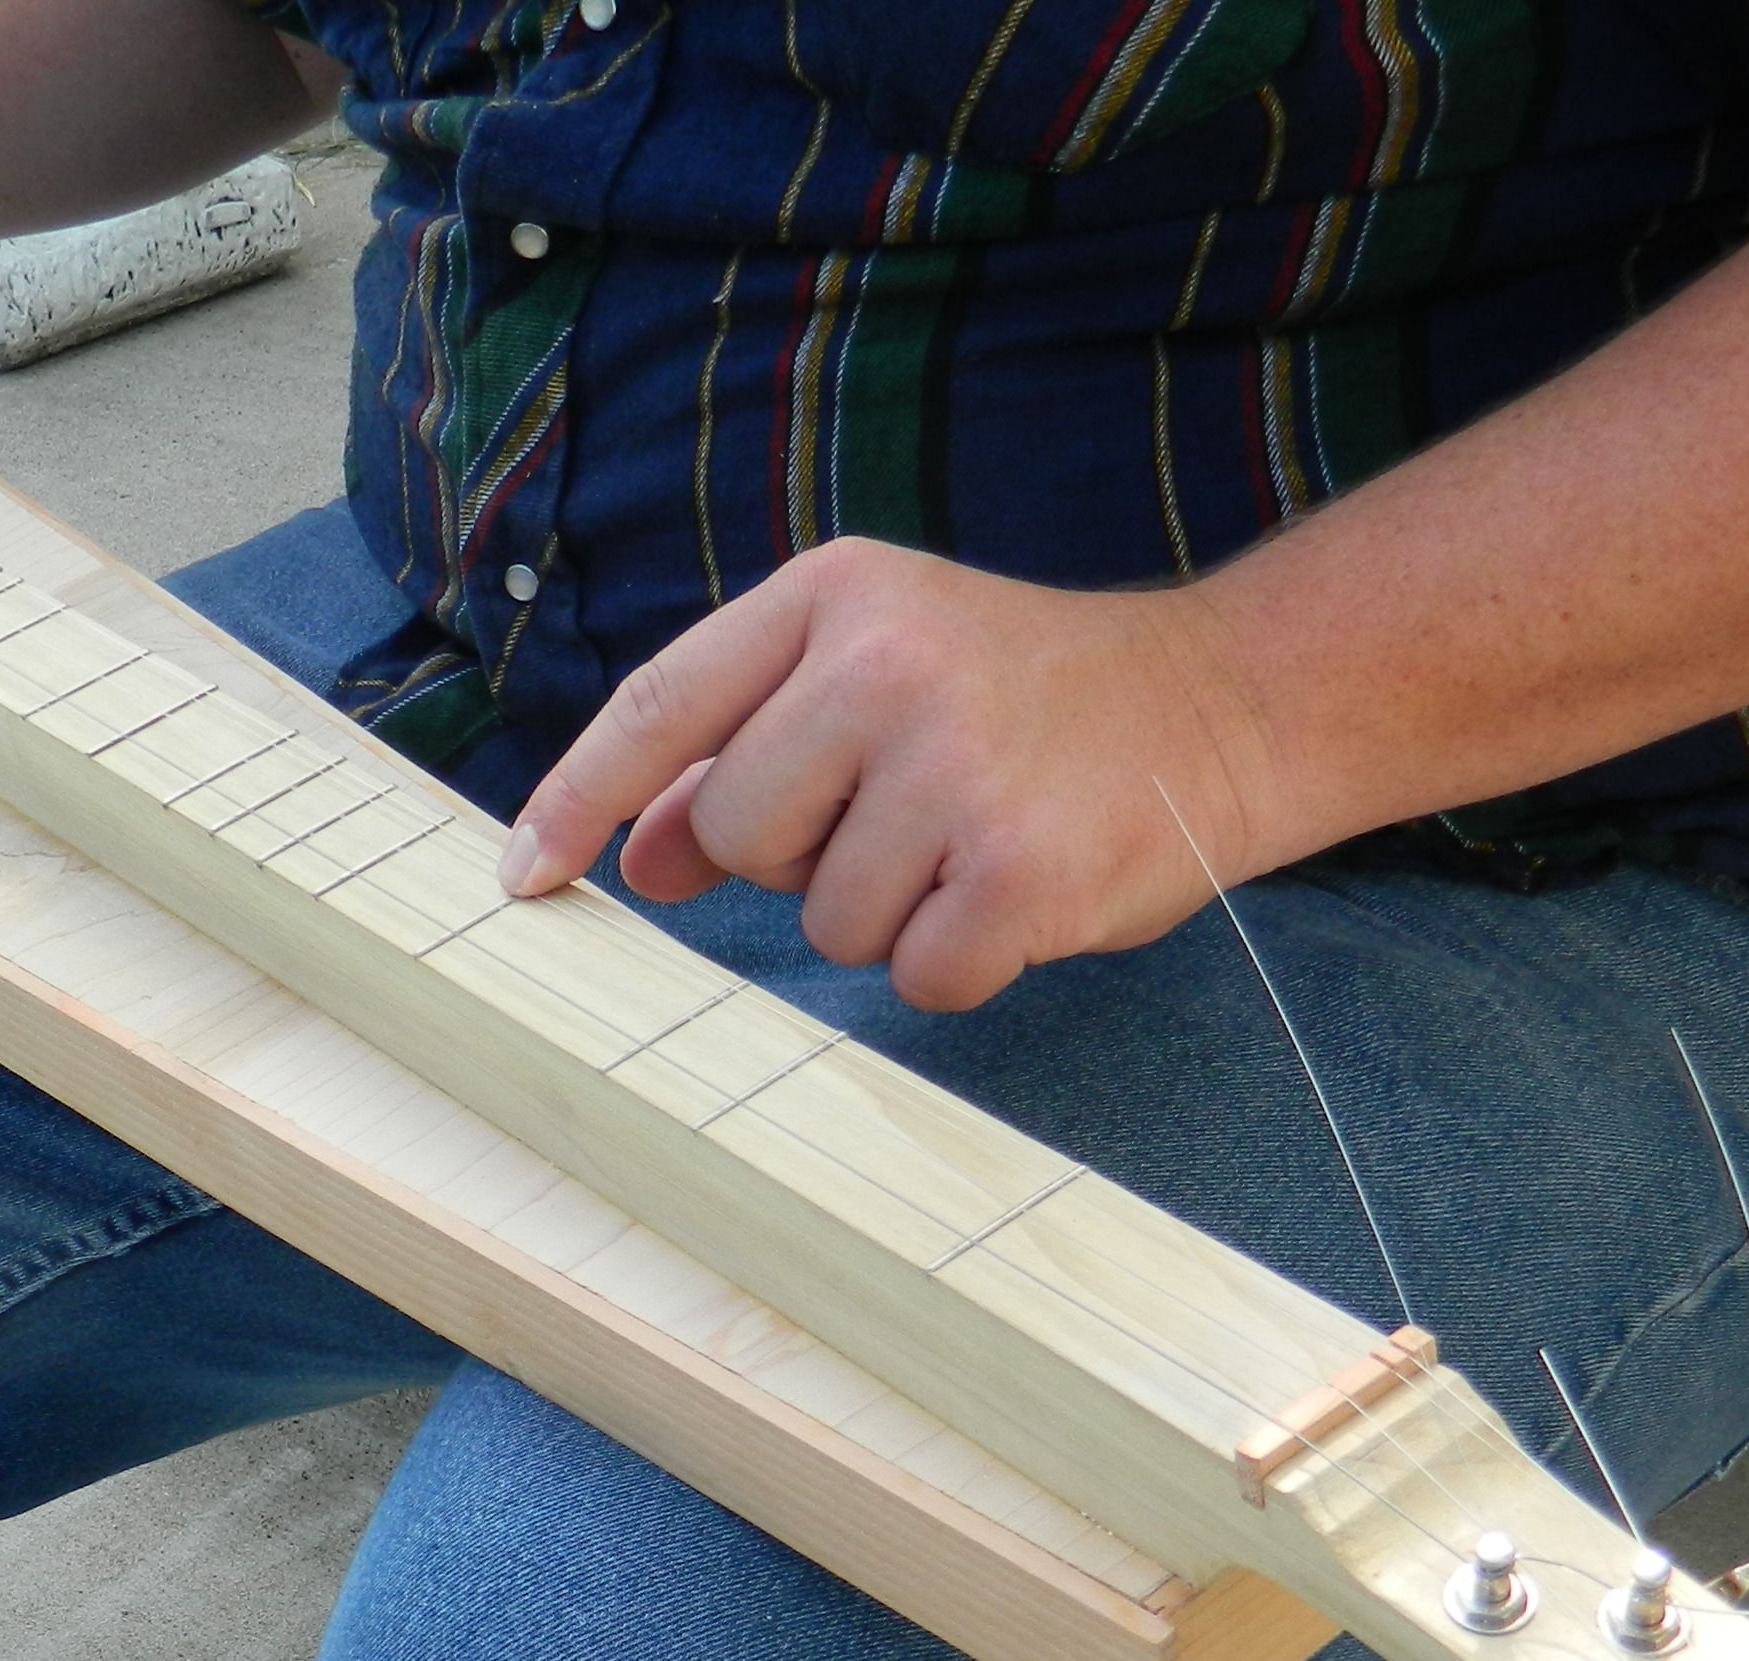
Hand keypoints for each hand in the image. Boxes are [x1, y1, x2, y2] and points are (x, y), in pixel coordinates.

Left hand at [500, 539, 1294, 1013]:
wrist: (1227, 705)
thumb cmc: (1029, 704)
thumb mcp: (880, 679)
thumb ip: (748, 751)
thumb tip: (631, 856)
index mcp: (837, 597)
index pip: (661, 706)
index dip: (576, 800)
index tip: (521, 876)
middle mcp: (887, 666)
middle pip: (735, 836)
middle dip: (800, 858)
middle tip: (905, 814)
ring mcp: (956, 767)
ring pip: (826, 922)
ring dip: (890, 913)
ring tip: (974, 841)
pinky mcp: (1019, 871)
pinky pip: (918, 976)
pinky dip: (959, 961)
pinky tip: (1017, 892)